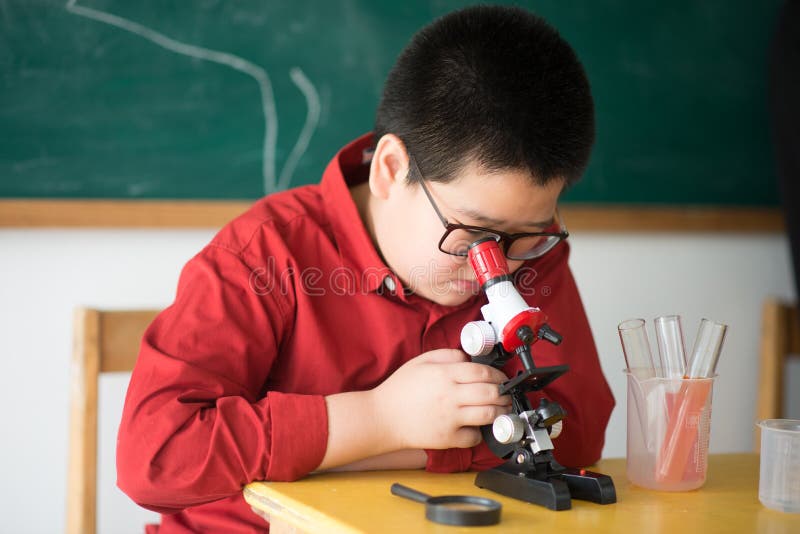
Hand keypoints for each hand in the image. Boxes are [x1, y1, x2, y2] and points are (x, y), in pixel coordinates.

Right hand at [371, 349, 510, 449]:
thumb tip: (467, 357)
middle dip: (504, 393)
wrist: (382, 417)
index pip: (482, 373)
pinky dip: (479, 433)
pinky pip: (473, 437)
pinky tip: (476, 426)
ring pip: (488, 415)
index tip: (501, 378)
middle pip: (490, 393)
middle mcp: (450, 396)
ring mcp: (450, 419)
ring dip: (499, 412)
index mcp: (444, 375)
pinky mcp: (447, 438)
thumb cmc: (400, 389)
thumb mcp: (421, 361)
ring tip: (500, 409)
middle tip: (505, 393)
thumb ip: (447, 355)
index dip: (497, 375)